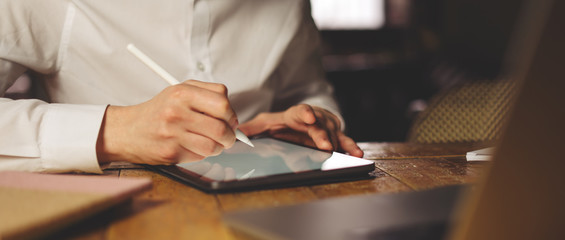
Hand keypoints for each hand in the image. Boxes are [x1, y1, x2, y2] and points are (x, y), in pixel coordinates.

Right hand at [96, 80, 237, 164]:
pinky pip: (200, 156)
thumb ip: (208, 95)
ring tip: (210, 142)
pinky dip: (202, 154)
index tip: (230, 120)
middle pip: (221, 128)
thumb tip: (232, 116)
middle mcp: (177, 112)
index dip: (231, 115)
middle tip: (227, 137)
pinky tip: (192, 147)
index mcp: (182, 93)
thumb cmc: (159, 111)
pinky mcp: (170, 152)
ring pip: (213, 146)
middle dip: (230, 136)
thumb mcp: (179, 91)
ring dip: (218, 147)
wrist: (126, 130)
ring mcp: (173, 133)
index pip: (222, 103)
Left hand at [238, 104, 363, 157]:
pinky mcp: (335, 135)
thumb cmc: (281, 123)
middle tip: (324, 145)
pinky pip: (344, 140)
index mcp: (294, 114)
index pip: (299, 111)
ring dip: (337, 142)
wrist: (298, 120)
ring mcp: (325, 125)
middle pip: (319, 125)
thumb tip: (235, 134)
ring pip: (333, 132)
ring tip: (341, 151)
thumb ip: (251, 129)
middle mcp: (313, 117)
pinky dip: (351, 146)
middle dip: (322, 134)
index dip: (304, 113)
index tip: (308, 117)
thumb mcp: (264, 124)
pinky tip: (357, 153)